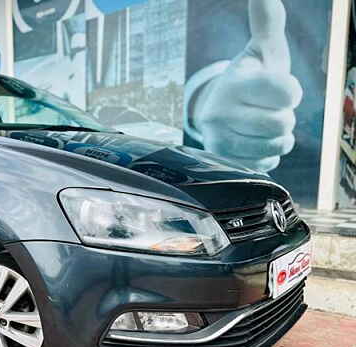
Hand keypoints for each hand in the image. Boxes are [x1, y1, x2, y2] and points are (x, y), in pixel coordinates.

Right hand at [192, 0, 301, 171]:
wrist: (217, 111)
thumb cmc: (249, 79)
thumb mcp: (260, 50)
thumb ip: (267, 20)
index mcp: (235, 83)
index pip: (286, 92)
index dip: (291, 92)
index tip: (278, 90)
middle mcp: (221, 112)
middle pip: (282, 122)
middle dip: (285, 117)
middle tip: (268, 110)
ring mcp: (220, 139)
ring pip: (275, 145)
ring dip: (278, 137)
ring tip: (262, 126)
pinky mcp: (223, 161)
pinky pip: (266, 164)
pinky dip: (267, 155)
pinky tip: (254, 142)